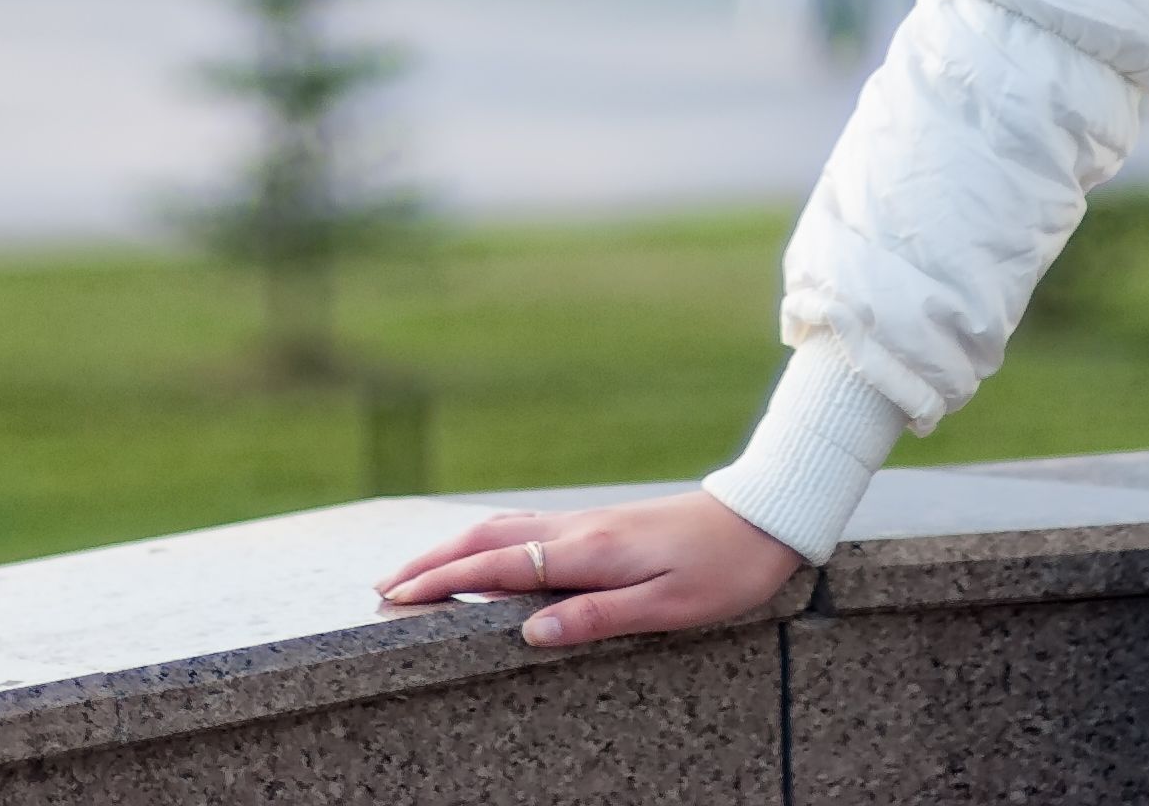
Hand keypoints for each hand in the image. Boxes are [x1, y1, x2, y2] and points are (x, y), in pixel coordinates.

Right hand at [377, 490, 803, 648]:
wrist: (764, 515)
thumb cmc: (722, 569)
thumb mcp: (667, 606)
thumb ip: (596, 616)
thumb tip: (528, 632)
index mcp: (588, 552)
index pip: (498, 567)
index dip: (444, 582)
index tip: (397, 596)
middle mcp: (578, 530)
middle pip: (486, 540)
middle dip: (431, 562)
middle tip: (383, 586)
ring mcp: (587, 523)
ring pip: (503, 530)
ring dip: (455, 548)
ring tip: (418, 570)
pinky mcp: (600, 525)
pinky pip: (527, 529)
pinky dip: (488, 540)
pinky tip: (485, 553)